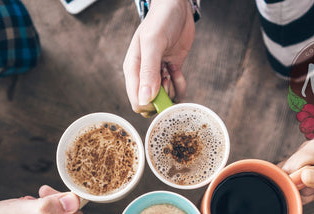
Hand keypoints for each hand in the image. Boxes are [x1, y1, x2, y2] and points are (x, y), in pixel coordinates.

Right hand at [123, 0, 194, 116]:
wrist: (177, 7)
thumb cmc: (161, 20)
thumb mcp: (153, 43)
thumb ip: (148, 71)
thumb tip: (144, 99)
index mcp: (133, 71)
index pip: (137, 102)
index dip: (151, 104)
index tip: (162, 90)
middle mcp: (143, 76)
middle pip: (152, 103)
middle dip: (164, 97)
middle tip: (167, 77)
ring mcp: (157, 75)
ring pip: (165, 99)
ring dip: (172, 89)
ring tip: (171, 69)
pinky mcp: (171, 73)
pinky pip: (176, 90)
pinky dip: (180, 84)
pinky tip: (177, 69)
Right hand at [280, 138, 313, 207]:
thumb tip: (304, 176)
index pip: (294, 164)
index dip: (294, 180)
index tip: (303, 191)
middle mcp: (312, 156)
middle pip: (287, 173)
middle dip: (294, 188)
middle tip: (312, 194)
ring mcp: (311, 169)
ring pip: (290, 183)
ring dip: (298, 194)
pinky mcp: (313, 182)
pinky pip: (298, 190)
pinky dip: (301, 198)